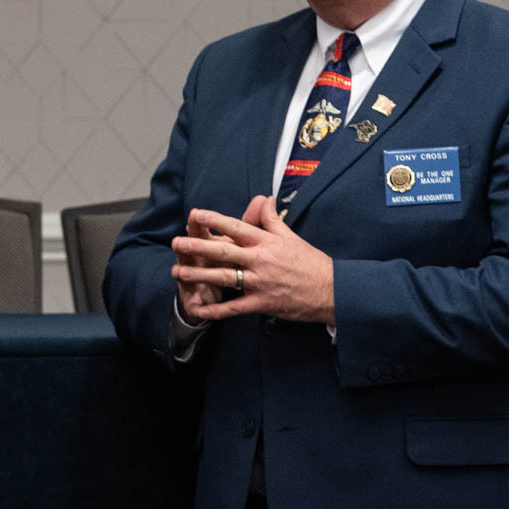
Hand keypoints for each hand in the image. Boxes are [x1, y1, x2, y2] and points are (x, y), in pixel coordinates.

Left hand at [170, 197, 335, 323]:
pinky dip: (216, 310)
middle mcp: (261, 260)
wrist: (332, 291)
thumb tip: (264, 198)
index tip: (196, 214)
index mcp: (267, 242)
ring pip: (224, 277)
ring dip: (199, 275)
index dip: (215, 220)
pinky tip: (199, 309)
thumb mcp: (291, 236)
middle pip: (224, 251)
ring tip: (178, 272)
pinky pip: (234, 307)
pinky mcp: (262, 303)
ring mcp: (260, 283)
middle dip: (198, 247)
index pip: (237, 227)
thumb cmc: (311, 262)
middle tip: (176, 243)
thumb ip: (272, 219)